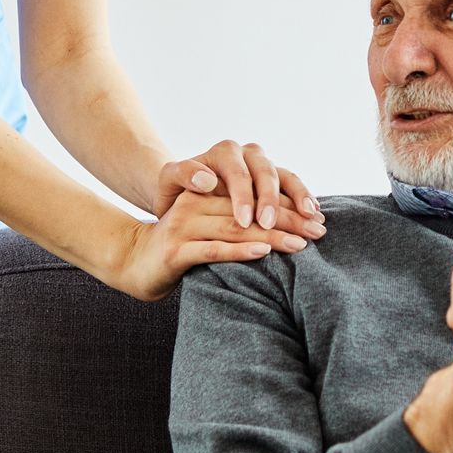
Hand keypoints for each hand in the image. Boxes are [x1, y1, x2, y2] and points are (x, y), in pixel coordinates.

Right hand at [110, 192, 315, 301]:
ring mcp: (183, 226)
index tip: (317, 217)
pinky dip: (240, 251)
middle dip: (288, 219)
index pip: (254, 193)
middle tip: (317, 231)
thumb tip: (293, 220)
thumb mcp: (210, 223)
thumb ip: (239, 216)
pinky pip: (213, 249)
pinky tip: (263, 254)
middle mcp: (194, 203)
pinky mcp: (175, 251)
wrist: (134, 261)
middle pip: (250, 209)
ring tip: (300, 244)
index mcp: (205, 191)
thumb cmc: (183, 245)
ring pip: (235, 227)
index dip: (288, 203)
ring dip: (271, 237)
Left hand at [153, 140, 324, 237]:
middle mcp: (248, 154)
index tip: (244, 221)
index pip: (237, 173)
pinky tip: (315, 217)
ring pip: (286, 176)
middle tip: (270, 225)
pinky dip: (305, 200)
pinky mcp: (277, 179)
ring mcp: (265, 165)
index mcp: (224, 151)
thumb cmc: (175, 192)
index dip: (243, 197)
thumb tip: (207, 179)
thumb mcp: (168, 182)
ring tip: (309, 219)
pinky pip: (295, 187)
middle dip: (270, 200)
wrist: (185, 195)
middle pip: (265, 173)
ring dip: (298, 198)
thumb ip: (183, 174)